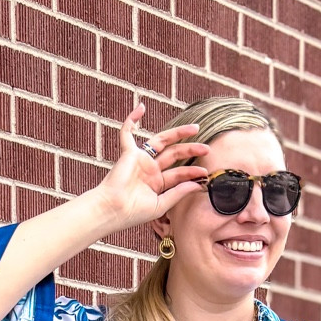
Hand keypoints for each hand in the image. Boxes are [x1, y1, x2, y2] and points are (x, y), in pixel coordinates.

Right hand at [93, 102, 209, 232]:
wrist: (113, 211)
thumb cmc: (133, 213)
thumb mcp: (161, 205)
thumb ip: (178, 193)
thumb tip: (198, 184)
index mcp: (156, 183)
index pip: (178, 174)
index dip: (192, 173)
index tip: (205, 175)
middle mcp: (149, 170)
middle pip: (174, 154)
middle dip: (191, 150)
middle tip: (207, 148)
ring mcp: (140, 160)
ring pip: (161, 140)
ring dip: (178, 133)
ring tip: (196, 128)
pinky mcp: (129, 153)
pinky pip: (127, 133)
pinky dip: (131, 119)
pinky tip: (141, 107)